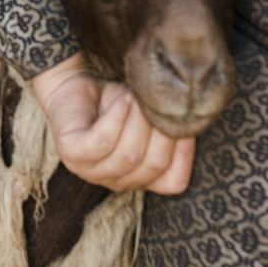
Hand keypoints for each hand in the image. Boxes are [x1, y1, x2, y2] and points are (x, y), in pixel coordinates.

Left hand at [29, 54, 195, 193]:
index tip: (186, 122)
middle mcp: (118, 181)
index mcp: (141, 178)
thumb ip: (170, 125)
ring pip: (128, 155)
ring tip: (140, 96)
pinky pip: (102, 143)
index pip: (174, 182)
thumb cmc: (119, 101)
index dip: (185, 153)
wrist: (77, 83)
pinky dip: (117, 119)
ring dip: (139, 122)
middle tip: (162, 100)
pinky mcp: (71, 154)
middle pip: (153, 166)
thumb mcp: (151, 115)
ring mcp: (91, 172)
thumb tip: (195, 121)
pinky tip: (123, 99)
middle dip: (162, 131)